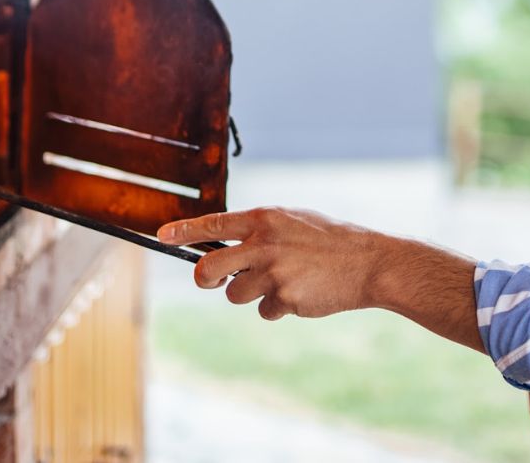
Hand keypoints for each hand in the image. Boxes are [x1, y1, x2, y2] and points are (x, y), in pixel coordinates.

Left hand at [157, 207, 382, 320]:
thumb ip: (260, 231)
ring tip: (283, 281)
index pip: (213, 224)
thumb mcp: (292, 222)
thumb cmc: (329, 241)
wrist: (368, 263)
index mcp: (265, 219)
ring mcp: (273, 274)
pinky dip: (277, 306)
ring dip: (252, 294)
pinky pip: (264, 310)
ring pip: (236, 295)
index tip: (161, 235)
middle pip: (208, 269)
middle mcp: (263, 245)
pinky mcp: (285, 300)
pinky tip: (301, 293)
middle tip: (213, 280)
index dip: (183, 231)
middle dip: (205, 279)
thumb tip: (224, 246)